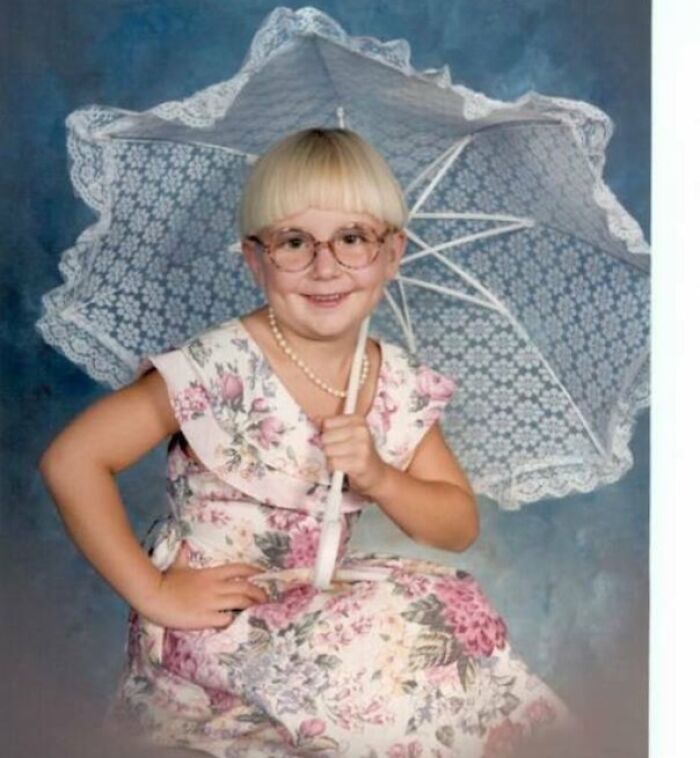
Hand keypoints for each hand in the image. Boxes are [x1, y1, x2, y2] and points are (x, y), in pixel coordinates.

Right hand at [139, 542, 268, 629]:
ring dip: (252, 606)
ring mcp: (211, 602)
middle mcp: (215, 586)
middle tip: (267, 598)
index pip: (238, 569)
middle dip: (259, 593)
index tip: (262, 574)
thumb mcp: (178, 566)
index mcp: (211, 574)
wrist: (154, 594)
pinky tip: (238, 623)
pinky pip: (226, 619)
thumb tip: (183, 546)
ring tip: (260, 610)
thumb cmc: (165, 580)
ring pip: (240, 602)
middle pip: (245, 587)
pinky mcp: (205, 618)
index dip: (252, 571)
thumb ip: (184, 556)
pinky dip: (234, 621)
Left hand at [319, 413, 387, 496]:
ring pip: (328, 450)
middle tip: (340, 451)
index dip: (327, 433)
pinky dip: (334, 467)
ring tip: (343, 459)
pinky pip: (333, 463)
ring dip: (331, 458)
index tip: (337, 439)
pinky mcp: (359, 463)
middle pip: (325, 437)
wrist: (376, 473)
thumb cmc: (359, 452)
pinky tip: (344, 467)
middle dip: (328, 446)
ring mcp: (362, 447)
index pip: (327, 423)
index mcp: (358, 420)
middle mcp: (361, 431)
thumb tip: (315, 419)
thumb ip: (332, 425)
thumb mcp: (348, 433)